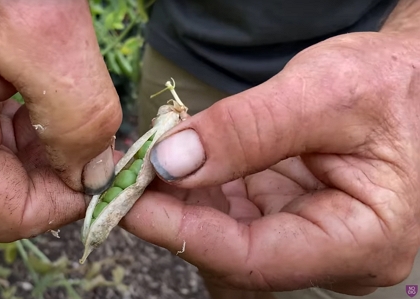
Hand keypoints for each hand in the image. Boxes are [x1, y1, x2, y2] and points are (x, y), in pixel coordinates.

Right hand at [0, 0, 120, 240]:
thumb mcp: (50, 33)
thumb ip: (78, 118)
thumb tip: (91, 177)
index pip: (9, 213)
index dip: (69, 198)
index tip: (107, 164)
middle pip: (4, 195)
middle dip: (58, 168)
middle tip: (91, 121)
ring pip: (0, 172)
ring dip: (44, 145)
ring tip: (59, 92)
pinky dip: (25, 130)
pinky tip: (37, 91)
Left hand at [121, 32, 419, 294]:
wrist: (413, 77)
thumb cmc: (394, 83)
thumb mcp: (325, 93)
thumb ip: (248, 129)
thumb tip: (169, 162)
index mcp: (362, 240)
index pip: (253, 259)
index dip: (182, 232)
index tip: (130, 201)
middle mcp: (333, 253)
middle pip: (233, 257)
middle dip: (176, 217)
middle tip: (131, 175)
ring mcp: (307, 237)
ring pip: (225, 239)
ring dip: (182, 203)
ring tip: (149, 161)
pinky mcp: (287, 215)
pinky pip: (231, 215)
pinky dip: (197, 189)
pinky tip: (177, 158)